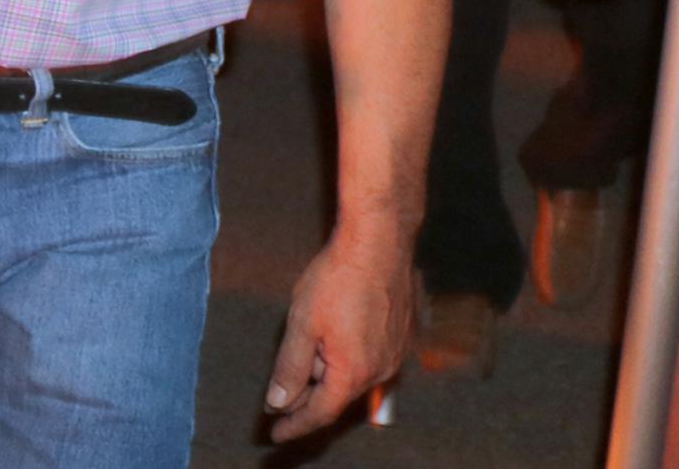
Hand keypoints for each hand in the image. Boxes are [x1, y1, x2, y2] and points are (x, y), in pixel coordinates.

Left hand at [264, 225, 416, 439]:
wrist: (379, 242)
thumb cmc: (338, 279)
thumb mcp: (302, 324)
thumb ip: (290, 368)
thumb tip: (277, 403)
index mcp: (353, 374)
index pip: (319, 414)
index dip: (295, 426)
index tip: (275, 436)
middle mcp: (381, 371)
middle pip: (337, 395)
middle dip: (307, 396)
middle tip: (280, 394)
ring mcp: (396, 355)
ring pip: (353, 375)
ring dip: (328, 371)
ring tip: (308, 347)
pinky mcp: (403, 337)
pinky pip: (370, 358)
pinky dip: (347, 356)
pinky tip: (334, 332)